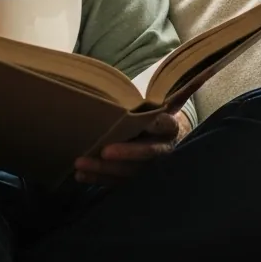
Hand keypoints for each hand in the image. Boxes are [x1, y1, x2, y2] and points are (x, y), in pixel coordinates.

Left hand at [74, 109, 191, 185]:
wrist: (159, 141)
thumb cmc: (152, 118)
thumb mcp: (157, 108)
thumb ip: (158, 101)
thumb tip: (179, 79)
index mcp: (170, 128)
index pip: (166, 125)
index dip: (157, 124)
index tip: (147, 121)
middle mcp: (163, 149)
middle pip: (148, 152)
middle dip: (128, 153)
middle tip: (106, 151)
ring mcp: (149, 166)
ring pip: (130, 170)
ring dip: (105, 168)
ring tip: (81, 163)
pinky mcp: (134, 178)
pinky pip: (117, 181)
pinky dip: (98, 178)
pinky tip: (80, 175)